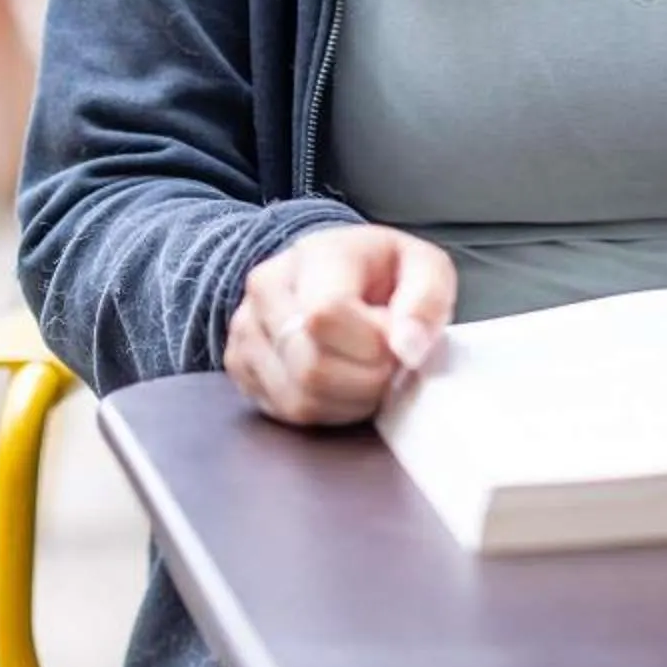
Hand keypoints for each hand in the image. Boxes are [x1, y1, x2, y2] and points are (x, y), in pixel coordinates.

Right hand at [225, 225, 457, 427]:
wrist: (335, 271)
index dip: (371, 346)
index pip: (325, 315)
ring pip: (296, 396)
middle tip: (387, 365)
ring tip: (367, 373)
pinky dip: (324, 411)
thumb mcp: (425, 268)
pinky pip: (283, 411)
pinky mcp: (239, 363)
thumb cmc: (384, 271)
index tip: (397, 343)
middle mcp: (267, 287)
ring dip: (347, 401)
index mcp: (315, 255)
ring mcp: (246, 327)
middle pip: (310, 365)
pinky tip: (342, 385)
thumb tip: (407, 348)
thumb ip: (427, 301)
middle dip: (365, 381)